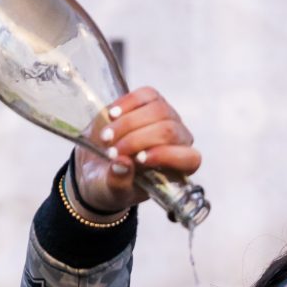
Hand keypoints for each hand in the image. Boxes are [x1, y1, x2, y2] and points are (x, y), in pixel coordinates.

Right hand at [73, 87, 201, 214]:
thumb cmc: (113, 184)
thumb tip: (122, 164)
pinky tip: (111, 115)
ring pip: (158, 110)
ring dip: (128, 123)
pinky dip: (127, 103)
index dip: (166, 156)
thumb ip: (119, 182)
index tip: (138, 160)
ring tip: (106, 137)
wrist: (98, 167)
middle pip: (169, 131)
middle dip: (137, 140)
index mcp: (179, 169)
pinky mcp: (152, 102)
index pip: (189, 158)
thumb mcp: (112, 192)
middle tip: (112, 152)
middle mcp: (179, 142)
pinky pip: (146, 95)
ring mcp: (168, 119)